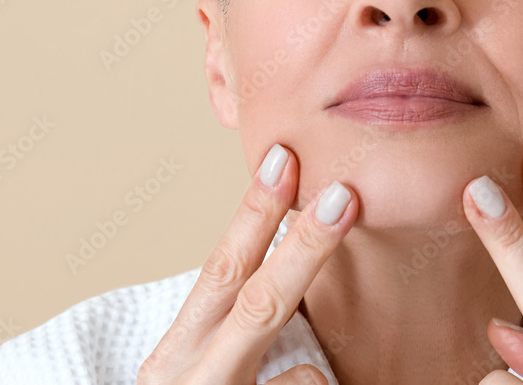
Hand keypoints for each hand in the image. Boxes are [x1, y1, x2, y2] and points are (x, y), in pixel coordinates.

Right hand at [138, 143, 357, 384]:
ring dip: (321, 362)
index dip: (254, 214)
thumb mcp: (211, 371)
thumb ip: (241, 326)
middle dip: (304, 246)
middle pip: (256, 301)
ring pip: (301, 365)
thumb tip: (299, 257)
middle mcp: (187, 375)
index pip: (220, 270)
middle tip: (344, 196)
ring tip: (312, 375)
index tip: (285, 158)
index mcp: (178, 352)